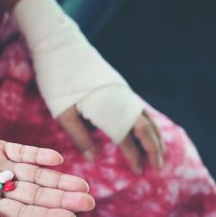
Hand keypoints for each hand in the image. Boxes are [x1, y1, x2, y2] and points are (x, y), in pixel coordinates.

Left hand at [11, 0, 163, 174]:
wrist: (59, 43)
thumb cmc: (57, 78)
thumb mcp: (62, 112)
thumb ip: (79, 136)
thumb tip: (94, 158)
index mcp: (108, 108)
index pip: (127, 138)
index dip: (134, 156)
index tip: (139, 173)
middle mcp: (121, 99)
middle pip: (145, 128)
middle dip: (154, 148)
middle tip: (158, 168)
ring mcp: (121, 90)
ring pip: (145, 116)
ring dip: (154, 135)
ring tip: (158, 152)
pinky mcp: (117, 84)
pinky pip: (139, 107)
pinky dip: (147, 122)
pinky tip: (145, 128)